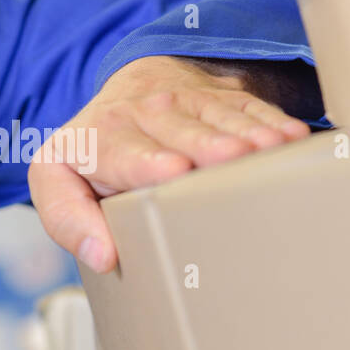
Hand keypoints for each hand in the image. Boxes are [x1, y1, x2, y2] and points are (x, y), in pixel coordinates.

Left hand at [27, 54, 310, 273]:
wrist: (127, 93)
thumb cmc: (96, 154)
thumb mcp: (58, 184)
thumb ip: (69, 221)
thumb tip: (102, 256)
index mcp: (99, 139)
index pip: (122, 150)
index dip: (147, 160)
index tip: (173, 170)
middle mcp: (141, 113)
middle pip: (178, 129)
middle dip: (206, 143)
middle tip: (232, 156)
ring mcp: (184, 100)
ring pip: (217, 115)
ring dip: (246, 131)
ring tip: (270, 148)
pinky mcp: (220, 96)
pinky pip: (246, 107)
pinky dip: (270, 119)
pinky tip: (291, 136)